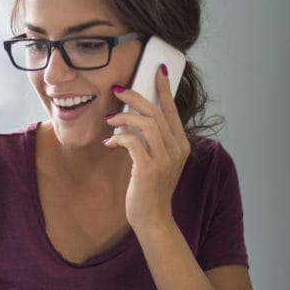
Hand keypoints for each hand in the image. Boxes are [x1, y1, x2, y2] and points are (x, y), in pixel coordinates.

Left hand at [103, 65, 189, 231]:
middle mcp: (177, 149)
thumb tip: (133, 121)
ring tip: (109, 119)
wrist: (153, 219)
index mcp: (180, 144)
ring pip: (146, 123)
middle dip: (135, 97)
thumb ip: (151, 142)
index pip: (172, 110)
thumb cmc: (150, 189)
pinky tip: (109, 141)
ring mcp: (165, 159)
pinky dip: (119, 137)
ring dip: (124, 117)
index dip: (164, 89)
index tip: (157, 70)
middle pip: (156, 112)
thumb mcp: (156, 162)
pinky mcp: (149, 169)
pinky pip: (132, 142)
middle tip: (117, 90)